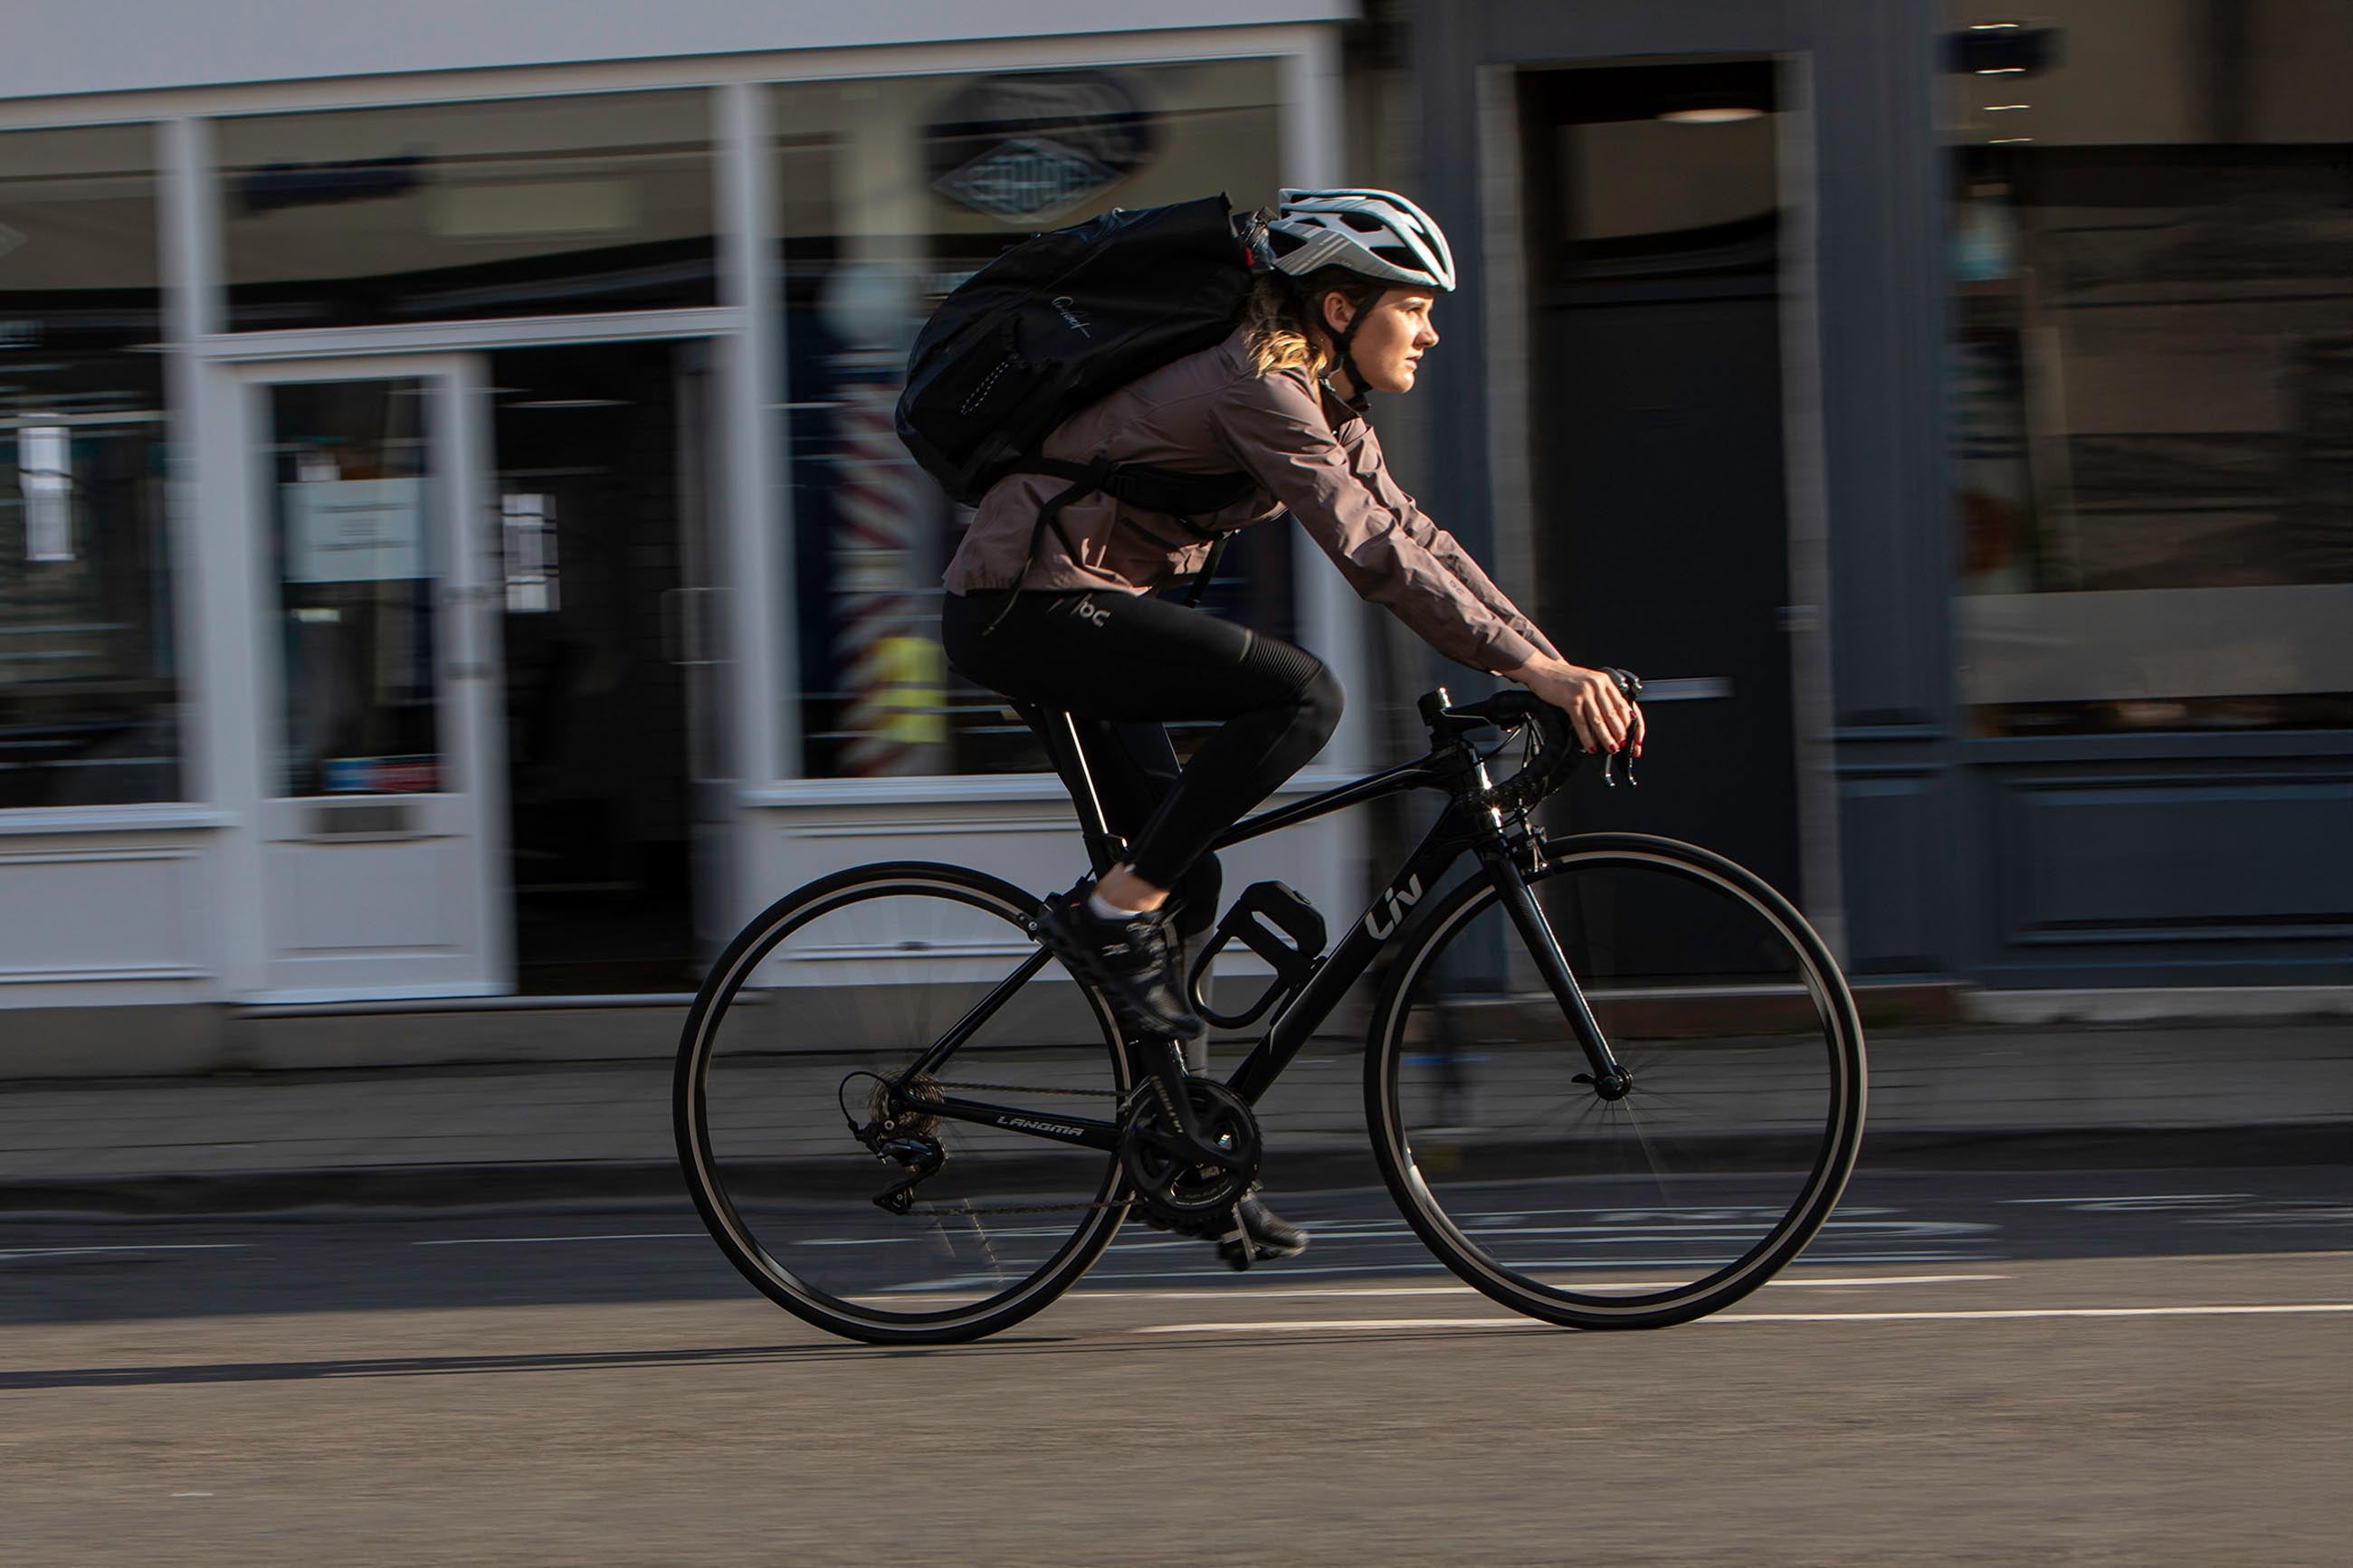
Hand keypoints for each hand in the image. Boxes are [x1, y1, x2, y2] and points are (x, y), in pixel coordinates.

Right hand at [1504, 656, 1645, 755]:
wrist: (1542, 669)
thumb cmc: (1564, 678)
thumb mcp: (1588, 683)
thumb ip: (1601, 697)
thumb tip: (1612, 720)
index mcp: (1605, 681)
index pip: (1624, 705)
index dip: (1631, 723)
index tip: (1633, 735)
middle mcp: (1597, 685)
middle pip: (1613, 714)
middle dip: (1620, 733)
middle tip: (1622, 745)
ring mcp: (1584, 692)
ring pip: (1599, 720)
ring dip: (1606, 737)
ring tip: (1611, 748)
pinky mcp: (1571, 700)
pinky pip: (1582, 723)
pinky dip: (1587, 737)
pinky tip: (1591, 746)